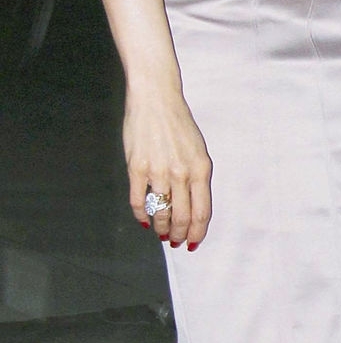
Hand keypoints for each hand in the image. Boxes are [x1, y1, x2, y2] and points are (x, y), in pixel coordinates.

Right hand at [124, 85, 211, 246]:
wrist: (156, 99)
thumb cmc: (178, 124)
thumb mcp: (197, 150)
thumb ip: (196, 176)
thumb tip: (192, 205)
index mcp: (201, 168)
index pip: (202, 211)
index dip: (197, 232)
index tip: (192, 243)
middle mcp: (181, 173)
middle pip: (181, 217)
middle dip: (178, 235)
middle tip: (174, 241)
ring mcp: (158, 171)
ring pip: (160, 212)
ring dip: (161, 228)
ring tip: (160, 233)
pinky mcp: (136, 168)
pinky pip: (139, 201)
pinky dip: (141, 215)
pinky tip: (144, 220)